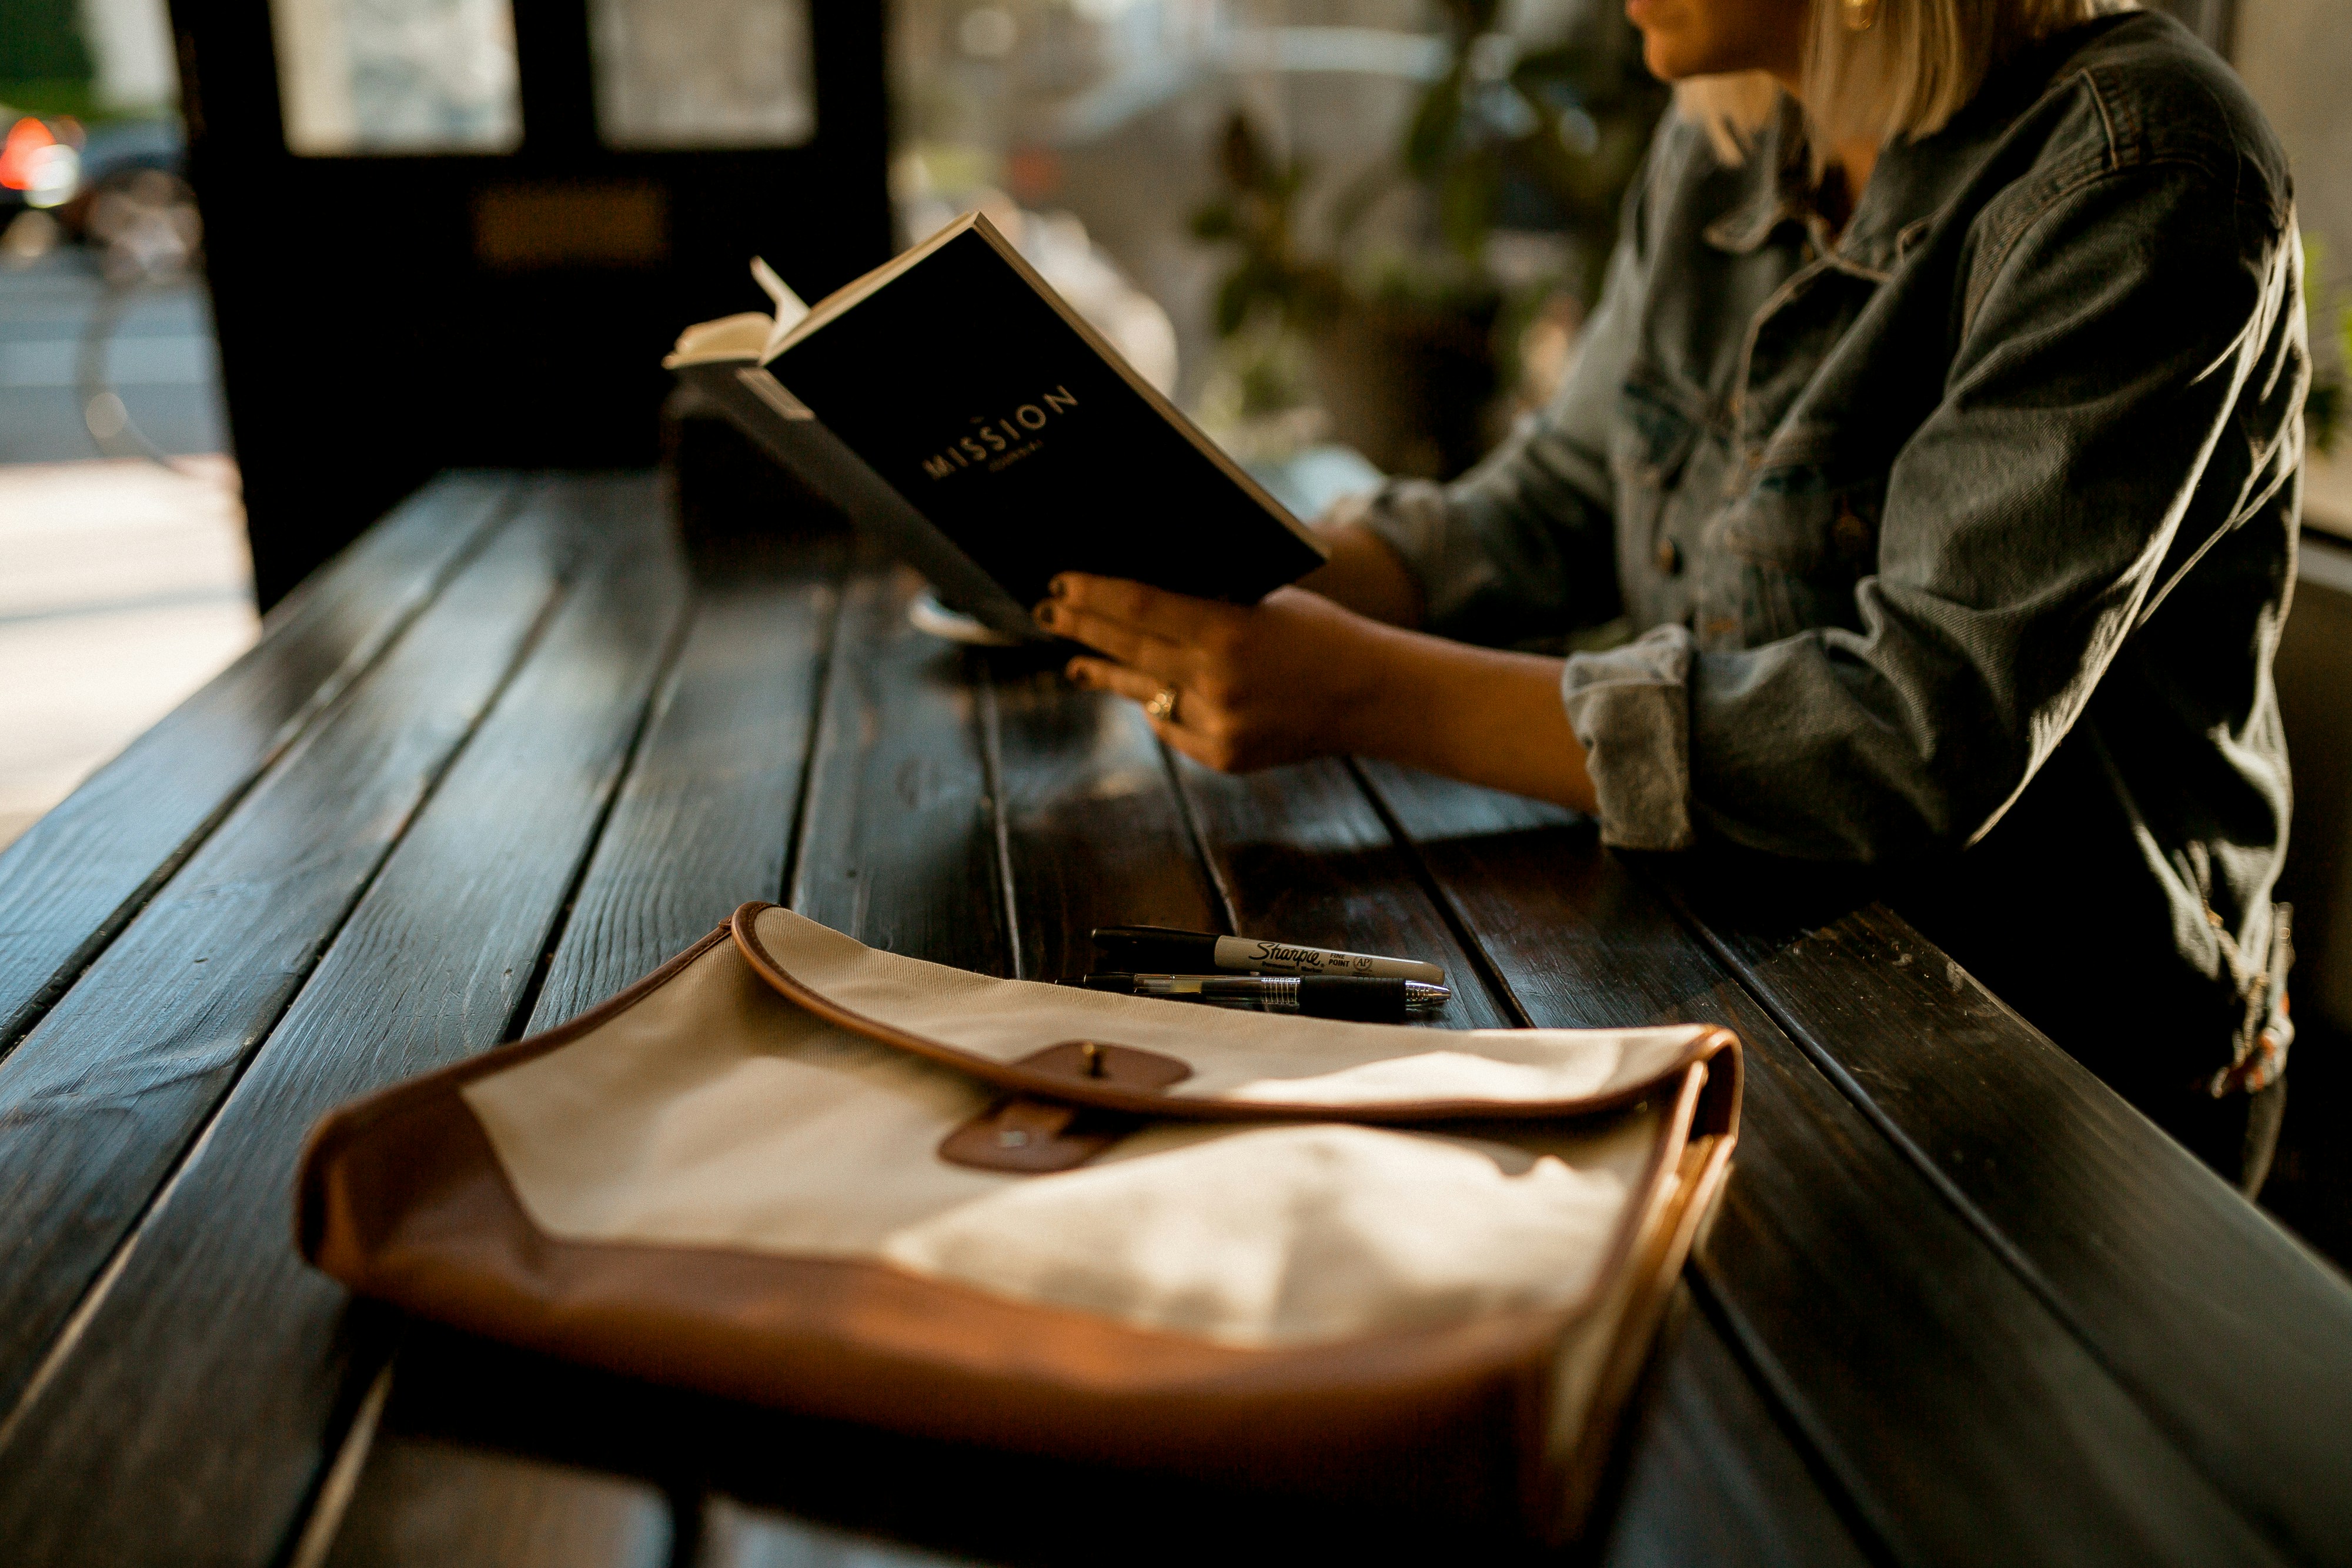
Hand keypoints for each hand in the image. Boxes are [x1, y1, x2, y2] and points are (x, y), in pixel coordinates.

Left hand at [1036, 576, 1386, 772]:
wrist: (1371, 696)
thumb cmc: (1319, 635)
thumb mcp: (1264, 603)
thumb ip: (1206, 605)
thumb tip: (1139, 601)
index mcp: (1228, 631)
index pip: (1140, 607)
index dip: (1093, 595)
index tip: (1059, 584)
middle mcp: (1217, 681)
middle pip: (1130, 650)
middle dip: (1083, 630)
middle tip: (1047, 613)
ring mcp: (1219, 724)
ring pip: (1145, 694)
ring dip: (1107, 676)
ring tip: (1076, 665)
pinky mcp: (1224, 755)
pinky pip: (1172, 728)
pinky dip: (1161, 708)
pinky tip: (1146, 695)